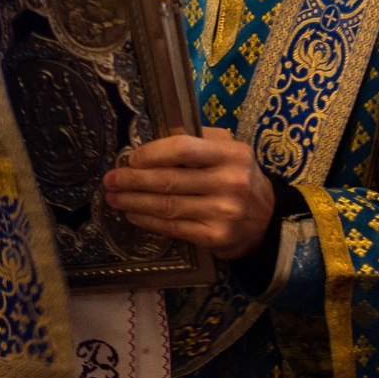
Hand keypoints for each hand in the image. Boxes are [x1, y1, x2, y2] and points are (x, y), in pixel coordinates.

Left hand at [103, 126, 274, 258]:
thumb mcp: (230, 152)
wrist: (268, 220)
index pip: (184, 148)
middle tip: (110, 179)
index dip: (153, 153)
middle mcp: (230, 183)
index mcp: (232, 155)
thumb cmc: (240, 178)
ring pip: (168, 206)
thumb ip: (200, 141)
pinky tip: (133, 215)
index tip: (132, 158)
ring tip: (114, 197)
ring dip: (134, 202)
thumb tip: (155, 140)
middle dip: (134, 180)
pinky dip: (148, 221)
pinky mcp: (215, 237)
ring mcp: (223, 212)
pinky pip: (173, 227)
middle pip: (170, 180)